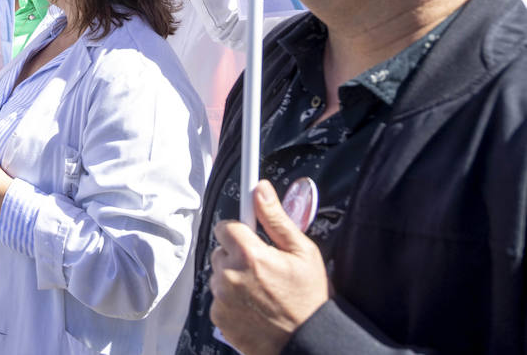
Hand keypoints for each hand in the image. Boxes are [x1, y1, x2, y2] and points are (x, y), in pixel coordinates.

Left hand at [209, 180, 329, 354]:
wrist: (307, 342)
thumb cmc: (309, 299)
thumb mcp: (302, 253)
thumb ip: (276, 218)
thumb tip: (260, 188)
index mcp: (249, 255)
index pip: (225, 226)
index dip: (239, 231)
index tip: (249, 237)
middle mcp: (229, 275)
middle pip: (221, 250)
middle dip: (238, 255)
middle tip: (263, 270)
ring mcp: (221, 298)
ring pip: (218, 274)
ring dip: (233, 278)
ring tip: (261, 291)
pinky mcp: (218, 317)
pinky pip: (217, 297)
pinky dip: (231, 299)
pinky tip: (253, 306)